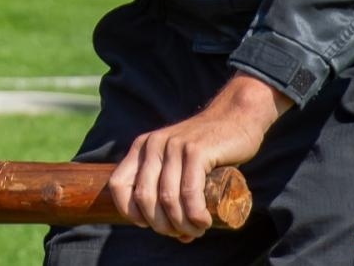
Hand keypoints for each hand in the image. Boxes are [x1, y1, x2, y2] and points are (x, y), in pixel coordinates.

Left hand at [108, 74, 290, 241]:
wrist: (236, 116)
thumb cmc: (209, 149)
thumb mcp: (181, 164)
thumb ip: (176, 193)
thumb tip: (179, 238)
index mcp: (142, 148)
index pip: (118, 184)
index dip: (129, 211)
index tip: (149, 225)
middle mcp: (153, 145)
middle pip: (144, 198)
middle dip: (161, 225)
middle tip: (181, 232)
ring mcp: (174, 146)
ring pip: (168, 199)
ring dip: (182, 224)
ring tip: (197, 230)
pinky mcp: (197, 151)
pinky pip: (189, 192)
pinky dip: (195, 215)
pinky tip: (203, 222)